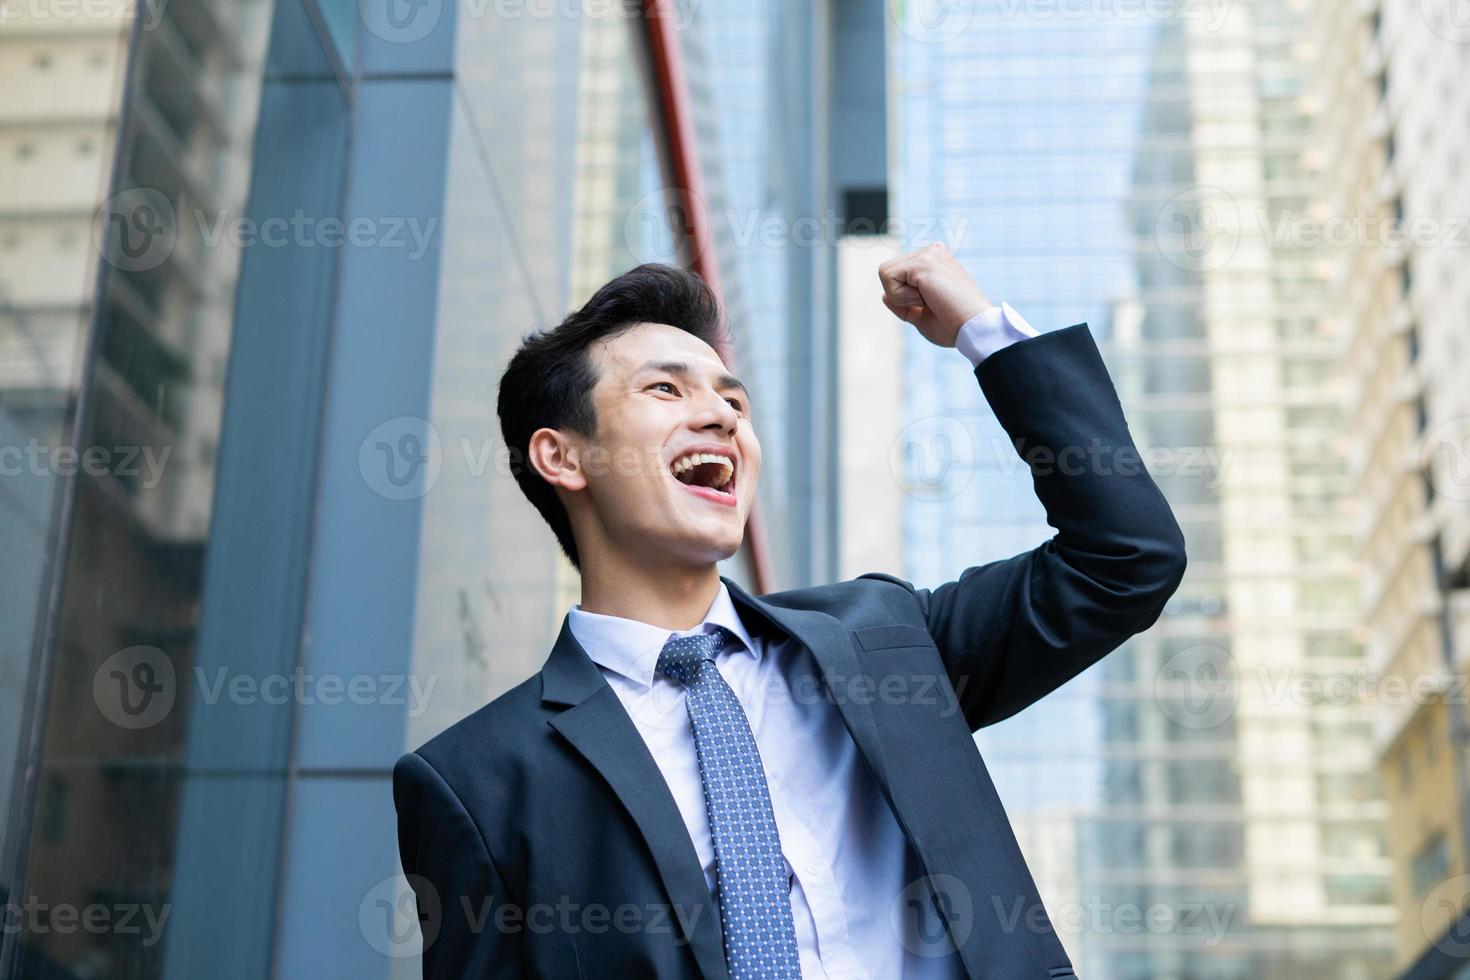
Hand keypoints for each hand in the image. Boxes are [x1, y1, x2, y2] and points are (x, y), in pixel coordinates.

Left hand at [878, 243, 992, 347]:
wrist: (973, 328)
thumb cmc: (953, 326)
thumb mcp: (922, 317)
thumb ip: (902, 306)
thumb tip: (883, 295)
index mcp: (934, 261)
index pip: (897, 275)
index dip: (904, 298)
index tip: (931, 304)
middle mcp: (931, 252)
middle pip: (887, 272)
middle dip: (900, 296)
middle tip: (930, 303)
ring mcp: (928, 254)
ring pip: (885, 273)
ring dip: (901, 296)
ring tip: (929, 299)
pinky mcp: (923, 261)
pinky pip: (888, 277)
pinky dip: (902, 296)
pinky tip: (926, 298)